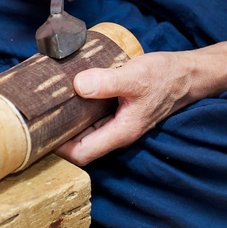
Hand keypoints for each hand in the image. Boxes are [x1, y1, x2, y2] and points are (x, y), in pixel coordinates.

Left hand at [55, 32, 226, 165]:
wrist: (189, 73)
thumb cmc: (165, 77)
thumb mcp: (135, 77)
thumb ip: (107, 82)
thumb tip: (77, 85)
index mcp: (120, 132)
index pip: (82, 154)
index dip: (59, 148)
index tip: (39, 131)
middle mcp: (118, 131)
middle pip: (81, 142)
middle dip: (59, 132)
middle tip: (37, 114)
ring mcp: (119, 120)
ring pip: (87, 127)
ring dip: (69, 117)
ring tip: (48, 101)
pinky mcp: (120, 107)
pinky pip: (94, 112)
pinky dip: (81, 104)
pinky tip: (70, 88)